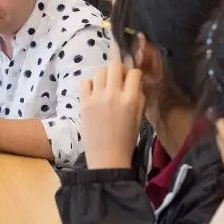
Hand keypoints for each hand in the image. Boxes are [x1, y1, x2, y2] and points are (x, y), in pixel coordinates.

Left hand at [80, 46, 143, 169]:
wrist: (107, 158)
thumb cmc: (126, 140)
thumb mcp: (139, 117)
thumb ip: (139, 96)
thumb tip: (135, 81)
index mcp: (131, 99)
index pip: (134, 72)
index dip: (135, 74)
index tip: (133, 79)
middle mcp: (113, 94)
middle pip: (115, 65)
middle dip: (119, 69)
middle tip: (119, 78)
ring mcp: (96, 97)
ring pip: (100, 71)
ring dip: (105, 75)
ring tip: (106, 86)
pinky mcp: (84, 102)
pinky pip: (85, 82)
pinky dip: (91, 83)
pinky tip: (95, 92)